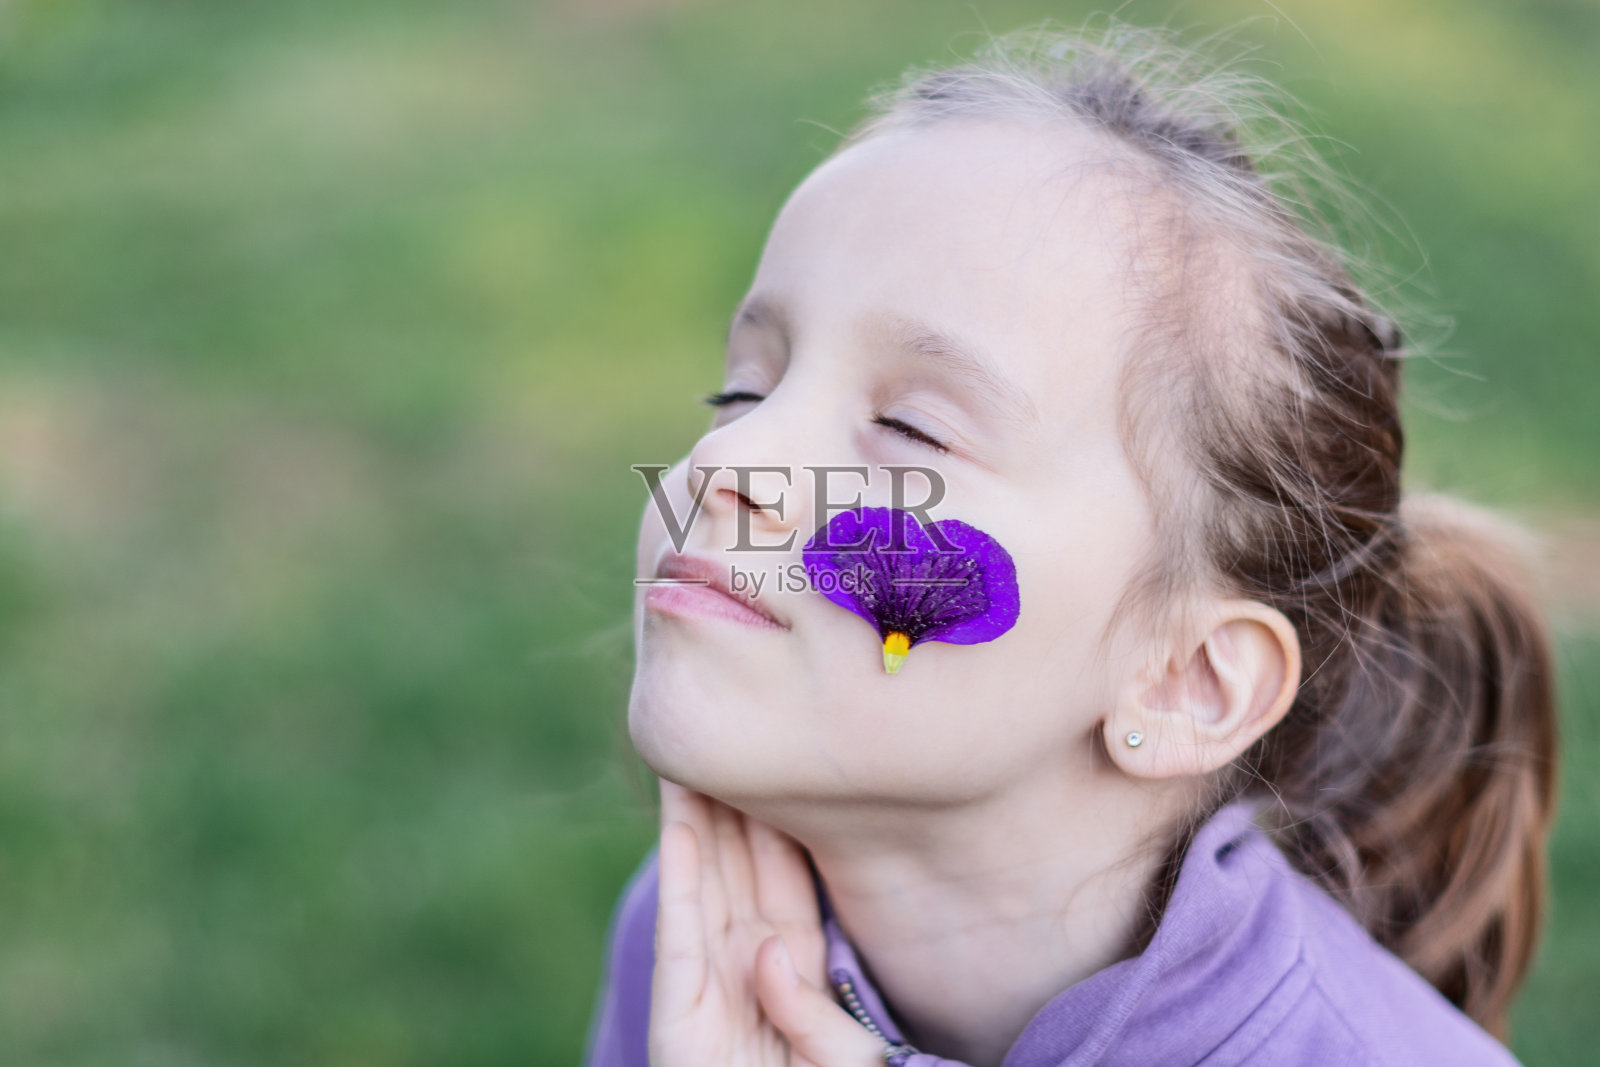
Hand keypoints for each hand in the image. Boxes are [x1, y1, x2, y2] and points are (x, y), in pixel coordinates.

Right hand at [648, 777, 889, 1066]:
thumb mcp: (842, 1059)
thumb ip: (814, 1012)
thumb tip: (768, 953)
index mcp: (790, 962)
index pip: (780, 869)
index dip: (773, 812)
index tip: (774, 753)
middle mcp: (743, 961)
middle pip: (733, 863)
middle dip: (726, 799)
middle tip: (724, 733)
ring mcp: (707, 985)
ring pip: (699, 884)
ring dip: (691, 820)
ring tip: (686, 761)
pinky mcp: (677, 1017)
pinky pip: (679, 940)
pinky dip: (679, 885)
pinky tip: (678, 831)